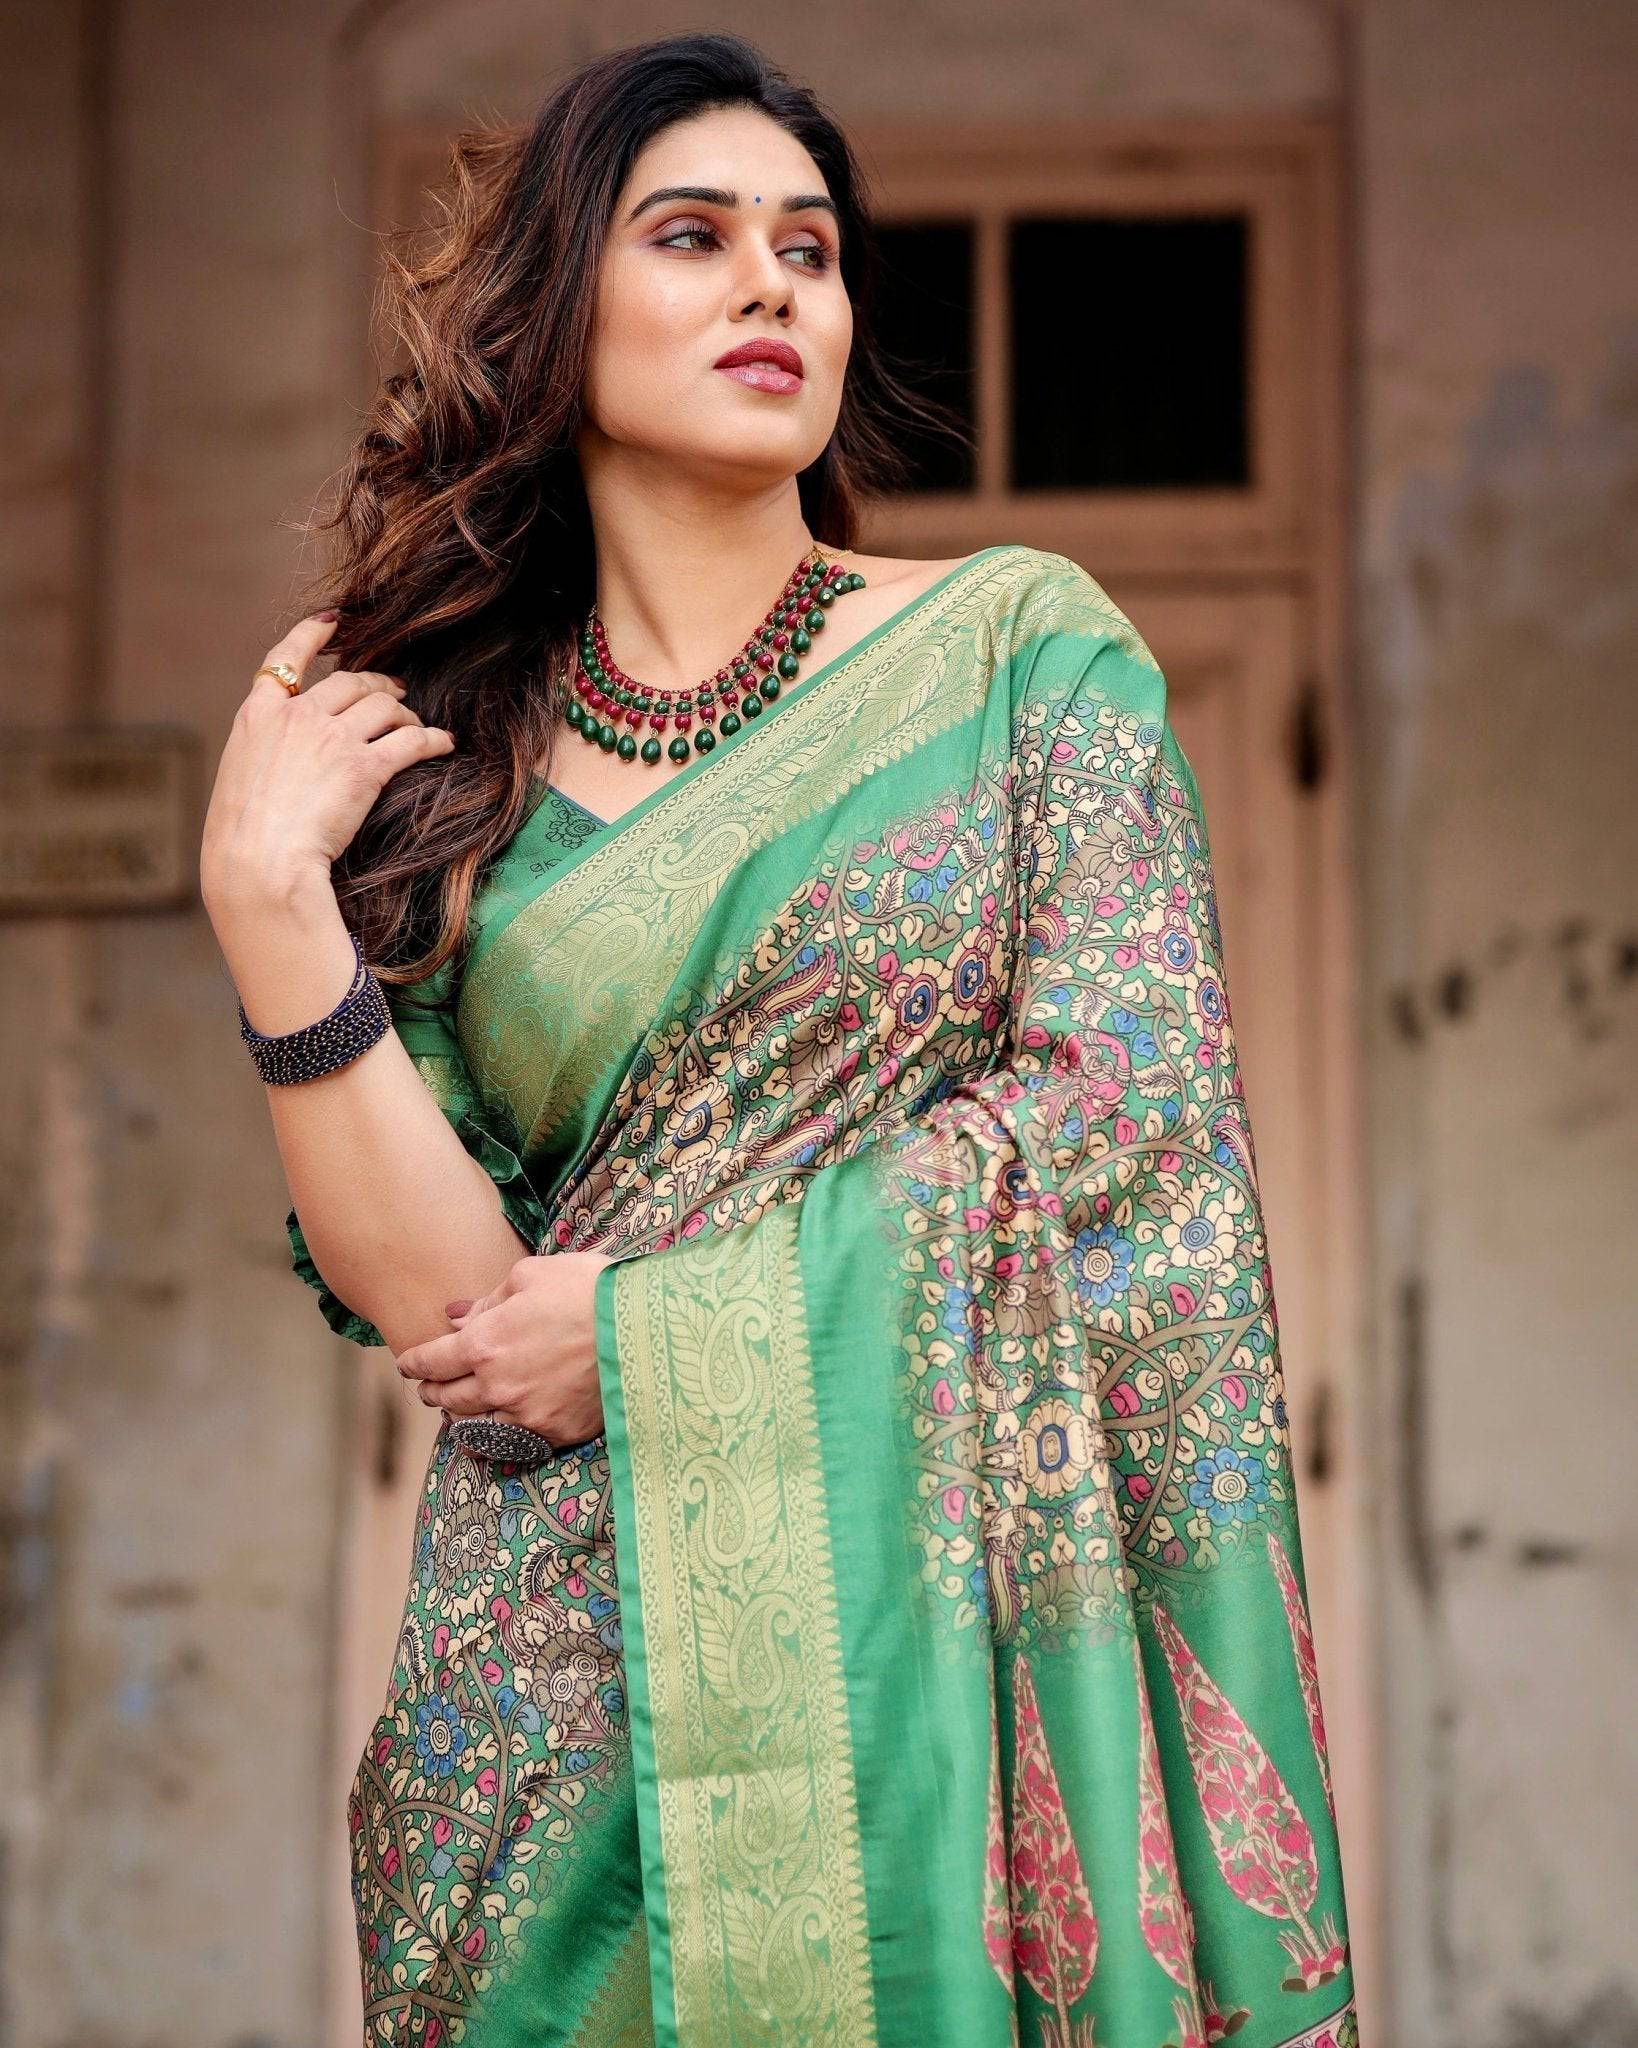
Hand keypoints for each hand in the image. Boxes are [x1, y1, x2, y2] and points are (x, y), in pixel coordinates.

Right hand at [200, 610, 455, 905]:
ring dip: (406, 713)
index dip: (311, 635)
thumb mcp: (239, 780)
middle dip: (379, 684)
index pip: (284, 659)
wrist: (260, 862)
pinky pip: (411, 741)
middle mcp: (298, 716)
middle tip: (397, 693)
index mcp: (258, 716)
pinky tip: (444, 744)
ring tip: (417, 724)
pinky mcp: (366, 767)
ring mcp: (333, 738)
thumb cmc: (242, 839)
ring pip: (384, 706)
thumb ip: (266, 756)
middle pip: (350, 682)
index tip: (333, 621)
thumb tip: (285, 763)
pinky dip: (433, 739)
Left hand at [395, 1250, 615, 1447]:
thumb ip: (488, 1301)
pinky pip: (510, 1442)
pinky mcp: (554, 1432)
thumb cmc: (587, 1289)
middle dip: (431, 1390)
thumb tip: (457, 1318)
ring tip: (453, 1411)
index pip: (431, 1361)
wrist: (642, 1325)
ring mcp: (525, 1414)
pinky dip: (492, 1438)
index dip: (413, 1362)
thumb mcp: (531, 1276)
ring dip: (457, 1417)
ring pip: (473, 1426)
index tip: (406, 1363)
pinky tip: (490, 1431)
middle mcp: (497, 1385)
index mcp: (484, 1342)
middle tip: (427, 1386)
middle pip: (446, 1398)